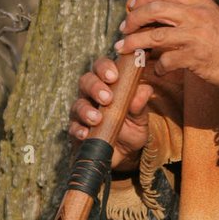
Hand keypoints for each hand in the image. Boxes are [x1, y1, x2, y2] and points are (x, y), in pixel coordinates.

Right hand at [68, 56, 152, 170]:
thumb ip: (140, 103)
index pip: (102, 67)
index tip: (113, 75)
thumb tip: (145, 90)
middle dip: (95, 87)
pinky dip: (78, 130)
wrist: (124, 152)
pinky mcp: (76, 130)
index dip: (105, 67)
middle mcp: (92, 94)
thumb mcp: (140, 116)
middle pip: (86, 81)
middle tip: (107, 97)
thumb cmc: (131, 126)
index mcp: (108, 83)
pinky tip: (85, 134)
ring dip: (87, 110)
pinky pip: (73, 127)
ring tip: (97, 118)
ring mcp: (82, 111)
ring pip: (78, 104)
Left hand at [114, 0, 218, 90]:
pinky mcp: (195, 57)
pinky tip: (157, 69)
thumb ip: (189, 11)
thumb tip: (160, 11)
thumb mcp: (211, 17)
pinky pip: (166, 61)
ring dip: (134, 42)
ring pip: (154, 36)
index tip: (132, 5)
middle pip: (153, 9)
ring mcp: (195, 36)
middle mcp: (196, 15)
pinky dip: (158, 66)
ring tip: (124, 48)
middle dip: (133, 19)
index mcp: (198, 2)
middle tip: (124, 28)